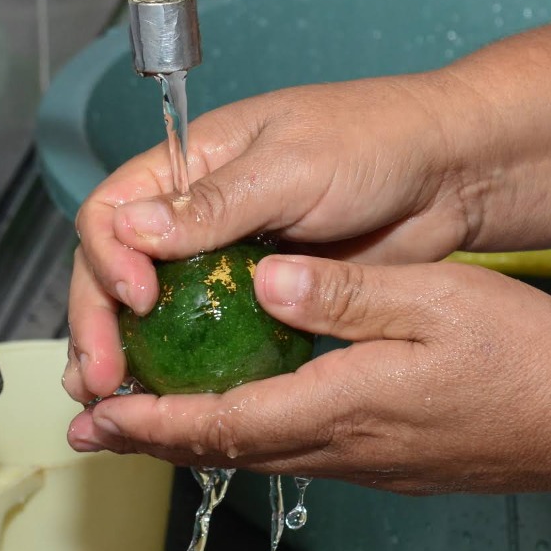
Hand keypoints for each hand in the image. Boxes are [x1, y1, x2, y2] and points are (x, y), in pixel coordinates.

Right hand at [65, 73, 490, 402]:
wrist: (450, 172)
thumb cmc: (377, 141)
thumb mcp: (293, 166)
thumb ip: (215, 203)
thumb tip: (130, 227)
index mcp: (193, 163)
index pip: (113, 211)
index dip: (109, 258)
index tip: (136, 298)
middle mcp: (199, 211)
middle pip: (120, 269)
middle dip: (101, 323)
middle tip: (103, 377)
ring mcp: (230, 259)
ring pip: (158, 313)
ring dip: (129, 357)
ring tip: (110, 406)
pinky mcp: (266, 299)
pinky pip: (213, 339)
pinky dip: (186, 373)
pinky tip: (173, 410)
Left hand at [66, 254, 550, 495]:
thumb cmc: (522, 356)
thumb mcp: (436, 301)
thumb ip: (345, 295)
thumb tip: (263, 284)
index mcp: (343, 405)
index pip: (224, 422)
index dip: (153, 421)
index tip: (101, 415)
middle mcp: (344, 447)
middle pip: (228, 450)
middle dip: (155, 438)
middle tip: (96, 425)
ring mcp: (369, 463)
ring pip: (260, 455)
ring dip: (197, 437)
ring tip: (151, 420)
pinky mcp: (391, 463)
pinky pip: (298, 452)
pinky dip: (249, 434)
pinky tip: (248, 412)